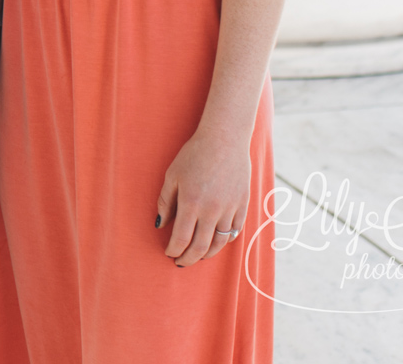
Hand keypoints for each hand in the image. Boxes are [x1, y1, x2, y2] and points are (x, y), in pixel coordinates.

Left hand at [157, 127, 251, 266]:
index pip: (181, 238)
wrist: (224, 140)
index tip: (168, 253)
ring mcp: (230, 209)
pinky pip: (235, 232)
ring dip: (207, 254)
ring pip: (220, 243)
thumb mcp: (172, 175)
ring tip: (198, 255)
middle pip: (201, 246)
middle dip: (189, 258)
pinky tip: (217, 242)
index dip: (174, 250)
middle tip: (181, 262)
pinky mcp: (243, 206)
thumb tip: (160, 225)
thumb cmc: (193, 155)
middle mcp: (212, 210)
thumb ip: (165, 202)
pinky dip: (225, 241)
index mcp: (191, 203)